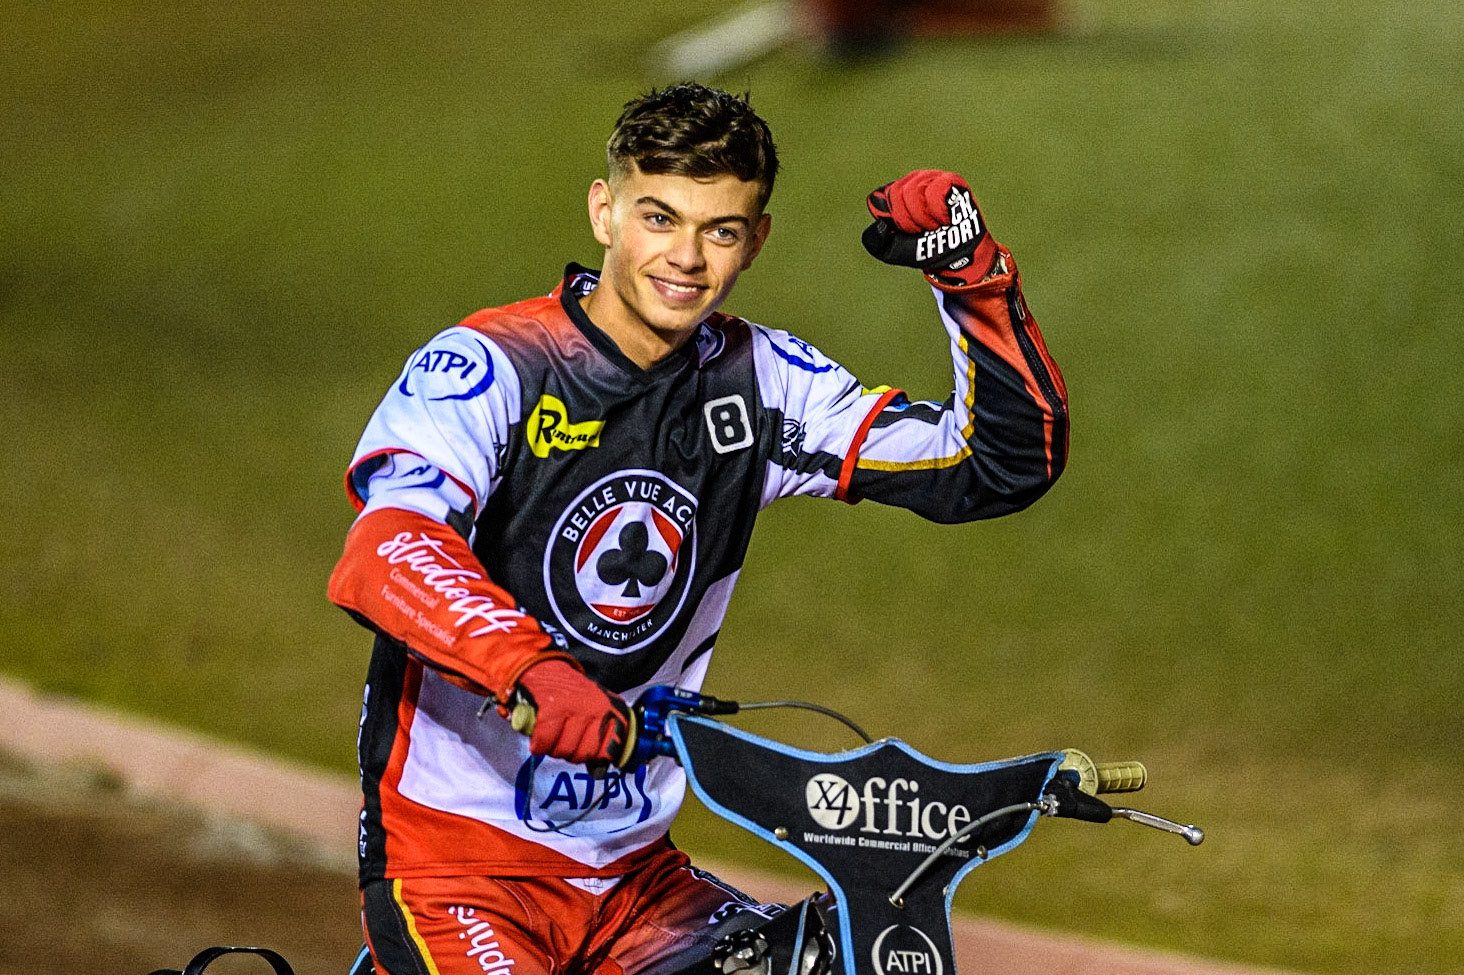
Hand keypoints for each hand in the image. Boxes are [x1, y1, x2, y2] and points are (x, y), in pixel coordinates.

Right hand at [514, 659, 630, 765]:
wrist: (540, 666)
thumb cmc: (566, 690)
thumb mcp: (591, 707)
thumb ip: (598, 733)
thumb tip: (598, 769)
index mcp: (609, 709)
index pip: (611, 748)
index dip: (596, 756)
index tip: (586, 753)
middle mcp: (595, 708)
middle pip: (584, 754)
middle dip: (570, 753)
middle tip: (562, 740)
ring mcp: (574, 709)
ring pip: (564, 750)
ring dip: (552, 748)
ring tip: (550, 735)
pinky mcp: (552, 710)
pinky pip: (545, 742)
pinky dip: (539, 744)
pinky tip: (538, 737)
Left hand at [862, 170, 998, 288]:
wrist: (954, 257)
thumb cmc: (925, 249)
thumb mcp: (892, 250)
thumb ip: (875, 239)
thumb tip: (878, 221)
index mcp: (895, 194)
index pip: (880, 197)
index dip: (894, 219)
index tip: (906, 231)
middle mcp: (912, 181)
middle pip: (896, 193)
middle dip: (908, 220)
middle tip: (923, 229)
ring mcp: (931, 178)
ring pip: (913, 191)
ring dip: (924, 218)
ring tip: (935, 225)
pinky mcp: (950, 180)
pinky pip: (934, 191)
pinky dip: (938, 211)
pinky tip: (946, 219)